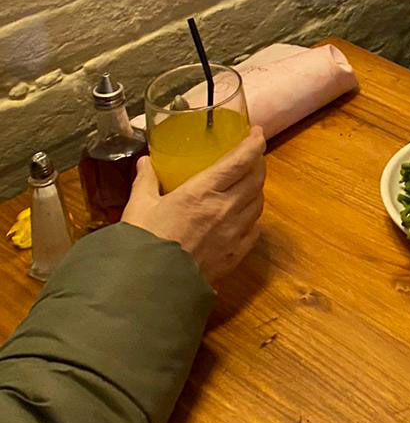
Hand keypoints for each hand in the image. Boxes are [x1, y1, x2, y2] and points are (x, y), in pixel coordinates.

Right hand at [121, 129, 265, 287]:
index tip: (257, 132)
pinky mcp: (236, 255)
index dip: (254, 143)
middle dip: (258, 162)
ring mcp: (234, 233)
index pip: (240, 160)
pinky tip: (243, 215)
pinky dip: (253, 216)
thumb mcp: (139, 207)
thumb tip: (146, 162)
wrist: (151, 289)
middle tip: (251, 155)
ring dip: (256, 188)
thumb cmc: (143, 243)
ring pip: (258, 202)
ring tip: (247, 183)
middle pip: (256, 178)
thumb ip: (146, 181)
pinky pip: (254, 229)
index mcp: (203, 192)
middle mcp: (226, 209)